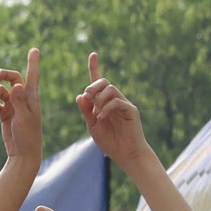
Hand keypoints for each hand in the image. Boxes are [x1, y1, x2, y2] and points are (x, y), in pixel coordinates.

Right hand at [0, 48, 43, 165]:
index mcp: (31, 97)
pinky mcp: (4, 115)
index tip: (34, 49)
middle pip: (11, 79)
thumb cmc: (28, 136)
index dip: (33, 62)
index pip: (32, 75)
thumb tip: (15, 84)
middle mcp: (22, 99)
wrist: (23, 154)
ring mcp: (12, 106)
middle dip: (1, 76)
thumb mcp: (24, 118)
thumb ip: (19, 101)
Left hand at [77, 52, 150, 166]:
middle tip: (87, 97)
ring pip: (111, 89)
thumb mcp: (93, 126)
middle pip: (104, 82)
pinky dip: (106, 108)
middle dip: (93, 86)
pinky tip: (101, 117)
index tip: (93, 54)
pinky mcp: (131, 110)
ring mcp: (124, 104)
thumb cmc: (110, 142)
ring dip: (99, 99)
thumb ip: (87, 111)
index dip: (95, 67)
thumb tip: (79, 95)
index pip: (99, 81)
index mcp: (104, 103)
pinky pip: (117, 102)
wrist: (126, 155)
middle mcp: (115, 100)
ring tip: (96, 114)